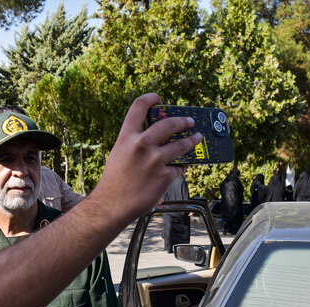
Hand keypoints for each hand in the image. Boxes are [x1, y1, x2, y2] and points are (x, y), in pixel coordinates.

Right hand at [95, 93, 201, 221]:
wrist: (112, 204)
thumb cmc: (114, 181)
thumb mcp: (119, 154)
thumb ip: (133, 143)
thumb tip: (154, 136)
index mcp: (127, 137)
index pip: (139, 106)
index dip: (151, 98)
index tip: (158, 99)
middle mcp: (141, 145)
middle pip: (169, 123)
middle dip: (183, 121)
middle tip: (189, 122)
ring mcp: (154, 160)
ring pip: (182, 145)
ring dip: (192, 141)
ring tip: (197, 139)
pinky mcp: (164, 176)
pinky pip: (179, 167)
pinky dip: (179, 168)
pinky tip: (179, 168)